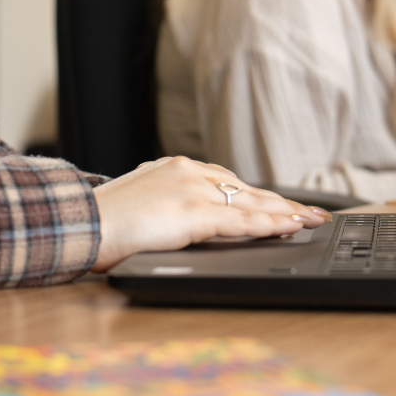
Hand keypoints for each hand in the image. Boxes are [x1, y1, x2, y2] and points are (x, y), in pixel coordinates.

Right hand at [91, 155, 330, 271]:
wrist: (84, 225)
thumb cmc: (103, 220)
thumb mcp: (139, 201)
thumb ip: (164, 202)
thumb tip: (177, 217)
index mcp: (174, 168)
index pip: (225, 180)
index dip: (255, 194)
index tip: (277, 202)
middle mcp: (187, 172)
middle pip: (245, 188)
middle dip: (281, 202)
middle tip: (311, 212)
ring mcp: (192, 190)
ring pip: (249, 201)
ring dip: (285, 213)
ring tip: (311, 221)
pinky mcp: (193, 213)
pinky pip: (241, 220)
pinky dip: (271, 223)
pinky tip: (291, 227)